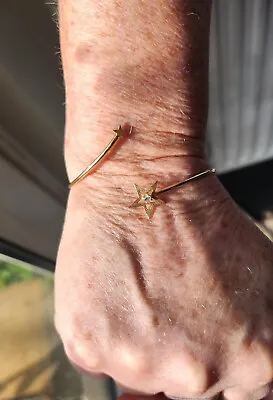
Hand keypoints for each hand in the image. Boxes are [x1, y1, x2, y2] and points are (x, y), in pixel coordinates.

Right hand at [55, 148, 272, 399]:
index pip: (234, 397)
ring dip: (140, 343)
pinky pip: (100, 360)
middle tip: (169, 307)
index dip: (215, 363)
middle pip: (185, 391)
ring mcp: (138, 365)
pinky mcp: (90, 347)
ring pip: (140, 376)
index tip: (198, 343)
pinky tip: (117, 295)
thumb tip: (246, 367)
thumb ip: (263, 338)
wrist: (144, 188)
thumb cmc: (200, 224)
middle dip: (179, 352)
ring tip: (142, 294)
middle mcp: (194, 374)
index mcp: (249, 361)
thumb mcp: (263, 282)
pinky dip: (106, 333)